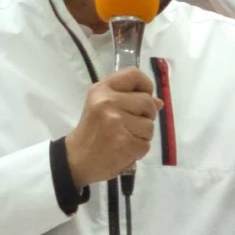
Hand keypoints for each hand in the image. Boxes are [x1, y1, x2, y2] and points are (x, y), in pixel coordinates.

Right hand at [64, 68, 162, 187]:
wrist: (77, 159)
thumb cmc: (92, 131)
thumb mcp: (102, 106)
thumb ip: (128, 99)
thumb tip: (158, 102)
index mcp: (102, 89)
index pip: (134, 74)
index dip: (146, 86)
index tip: (142, 97)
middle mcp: (108, 102)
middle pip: (147, 102)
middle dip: (146, 115)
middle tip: (131, 124)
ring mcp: (116, 122)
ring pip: (149, 125)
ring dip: (142, 135)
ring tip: (125, 138)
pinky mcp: (125, 143)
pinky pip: (146, 144)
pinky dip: (139, 149)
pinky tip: (124, 149)